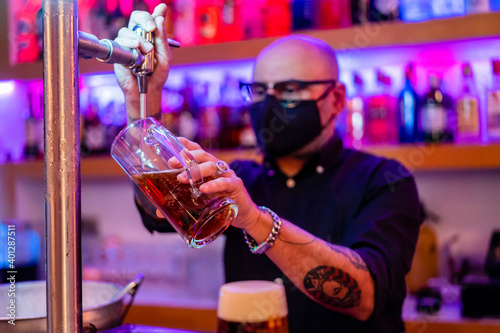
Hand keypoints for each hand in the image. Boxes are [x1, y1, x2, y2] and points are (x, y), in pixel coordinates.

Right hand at [114, 4, 171, 118]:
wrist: (149, 90)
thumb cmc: (157, 74)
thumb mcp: (165, 55)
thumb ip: (162, 37)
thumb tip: (160, 16)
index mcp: (149, 36)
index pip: (148, 18)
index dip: (153, 13)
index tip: (161, 11)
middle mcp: (136, 37)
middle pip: (134, 18)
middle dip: (143, 19)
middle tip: (151, 28)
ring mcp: (126, 45)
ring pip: (126, 31)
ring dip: (138, 39)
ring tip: (147, 50)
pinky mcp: (118, 53)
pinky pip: (119, 42)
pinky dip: (129, 45)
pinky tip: (136, 50)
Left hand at [157, 138, 261, 230]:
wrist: (244, 214)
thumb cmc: (220, 204)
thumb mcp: (200, 201)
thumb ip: (181, 203)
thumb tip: (158, 212)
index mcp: (208, 167)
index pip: (197, 151)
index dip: (186, 144)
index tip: (174, 140)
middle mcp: (218, 167)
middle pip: (203, 155)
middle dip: (187, 157)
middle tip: (172, 164)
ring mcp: (228, 175)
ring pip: (212, 165)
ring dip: (196, 170)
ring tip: (182, 179)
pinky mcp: (236, 185)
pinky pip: (225, 182)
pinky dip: (214, 185)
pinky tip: (204, 189)